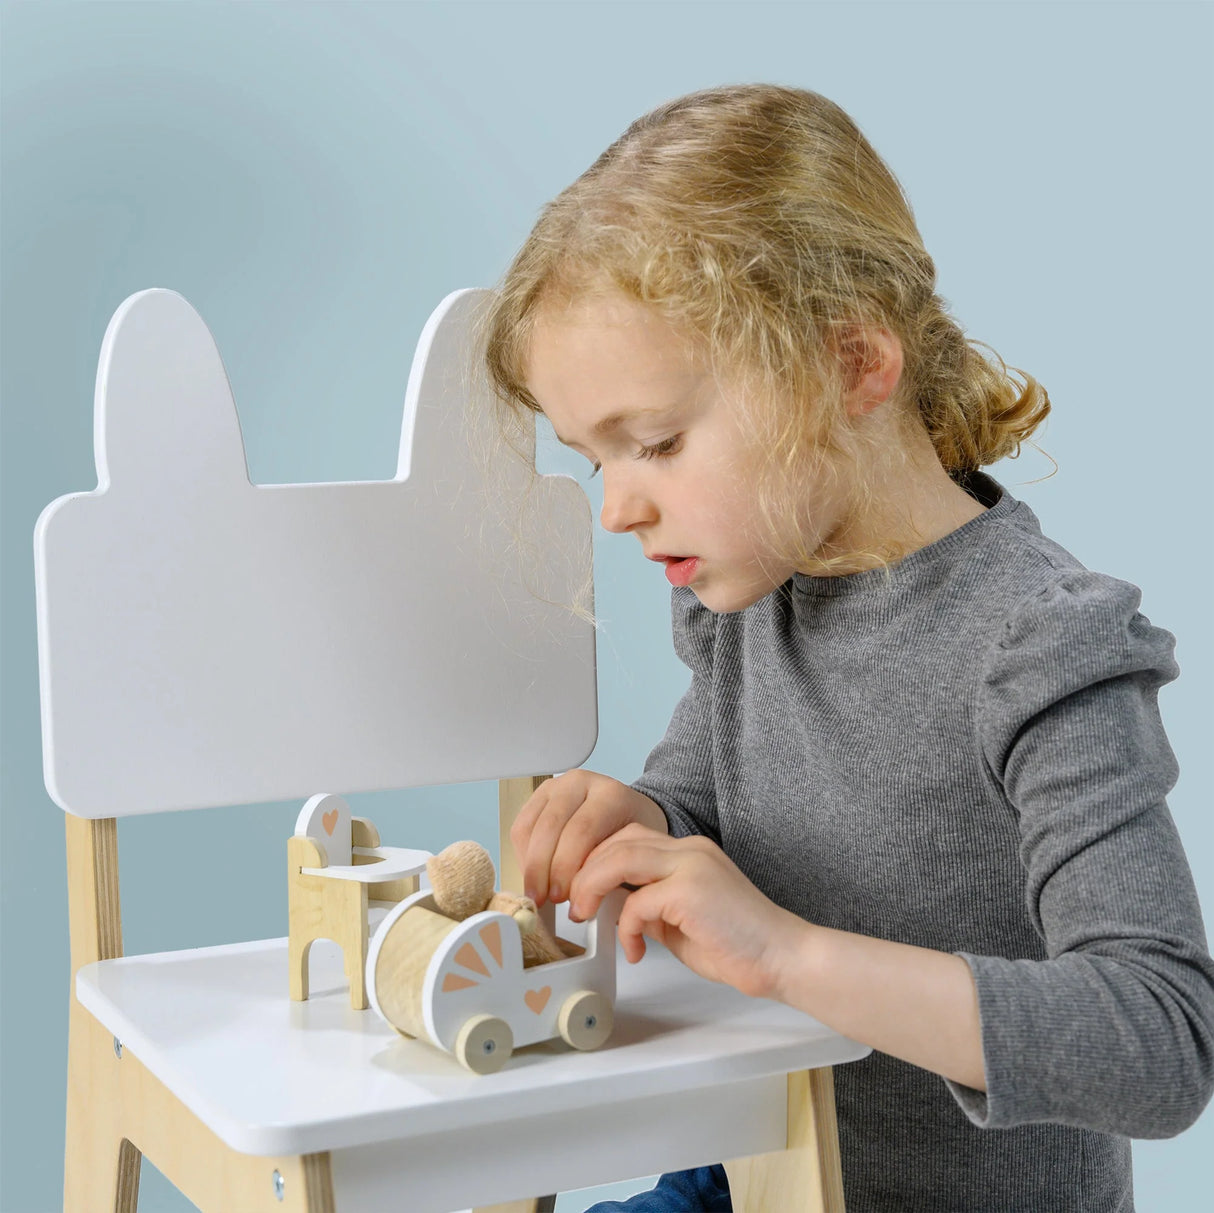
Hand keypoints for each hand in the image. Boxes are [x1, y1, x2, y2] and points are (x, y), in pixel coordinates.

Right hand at [510, 769, 667, 907]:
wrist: (629, 814)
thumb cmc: (632, 836)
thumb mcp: (632, 852)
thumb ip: (609, 871)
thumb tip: (582, 902)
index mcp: (610, 794)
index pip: (581, 831)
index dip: (566, 868)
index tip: (563, 898)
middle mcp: (580, 783)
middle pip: (550, 827)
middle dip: (542, 870)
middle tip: (544, 899)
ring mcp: (556, 786)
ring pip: (530, 828)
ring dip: (530, 866)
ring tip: (538, 892)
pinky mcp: (538, 796)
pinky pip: (520, 828)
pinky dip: (523, 857)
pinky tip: (534, 876)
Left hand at [567, 822, 807, 1000]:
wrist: (782, 957)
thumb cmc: (740, 944)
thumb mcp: (682, 921)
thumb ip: (652, 908)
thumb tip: (618, 911)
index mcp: (690, 852)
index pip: (630, 836)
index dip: (598, 859)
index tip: (583, 889)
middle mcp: (689, 850)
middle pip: (619, 840)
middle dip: (586, 870)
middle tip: (575, 903)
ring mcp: (691, 866)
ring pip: (620, 857)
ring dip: (593, 887)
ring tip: (587, 916)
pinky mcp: (690, 890)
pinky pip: (637, 901)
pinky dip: (626, 927)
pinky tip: (635, 950)